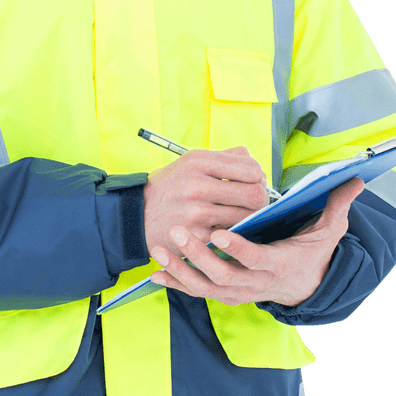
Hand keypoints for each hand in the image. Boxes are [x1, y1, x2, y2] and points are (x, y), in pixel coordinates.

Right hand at [143, 146, 269, 257]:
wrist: (135, 215)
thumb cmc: (170, 187)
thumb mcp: (190, 162)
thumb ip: (225, 159)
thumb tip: (257, 167)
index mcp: (199, 162)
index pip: (251, 169)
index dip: (258, 178)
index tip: (253, 183)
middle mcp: (198, 185)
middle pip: (255, 195)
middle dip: (261, 201)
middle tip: (253, 204)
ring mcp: (197, 212)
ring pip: (247, 217)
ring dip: (249, 219)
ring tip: (239, 216)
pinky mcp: (196, 236)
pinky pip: (231, 236)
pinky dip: (233, 234)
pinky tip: (226, 231)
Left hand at [149, 176, 364, 307]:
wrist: (303, 288)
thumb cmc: (311, 254)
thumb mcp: (327, 233)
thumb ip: (336, 206)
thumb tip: (355, 179)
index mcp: (278, 265)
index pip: (256, 260)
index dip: (239, 249)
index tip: (220, 233)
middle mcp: (255, 284)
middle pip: (223, 276)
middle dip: (198, 256)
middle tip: (177, 232)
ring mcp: (237, 292)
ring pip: (205, 287)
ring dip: (181, 269)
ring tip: (160, 249)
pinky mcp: (224, 295)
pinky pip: (196, 291)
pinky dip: (176, 282)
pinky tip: (155, 271)